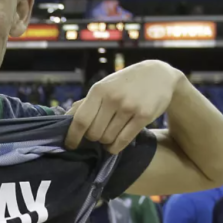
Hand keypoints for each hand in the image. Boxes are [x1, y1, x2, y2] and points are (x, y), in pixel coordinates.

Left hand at [65, 60, 180, 151]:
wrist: (158, 75)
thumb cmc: (125, 83)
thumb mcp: (104, 86)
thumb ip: (86, 103)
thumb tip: (64, 119)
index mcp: (98, 90)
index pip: (80, 120)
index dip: (72, 136)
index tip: (69, 145)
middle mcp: (113, 98)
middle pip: (94, 133)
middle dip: (93, 138)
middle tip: (97, 135)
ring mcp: (129, 107)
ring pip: (108, 138)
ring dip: (105, 142)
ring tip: (108, 136)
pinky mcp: (144, 116)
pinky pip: (123, 141)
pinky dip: (115, 147)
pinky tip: (114, 144)